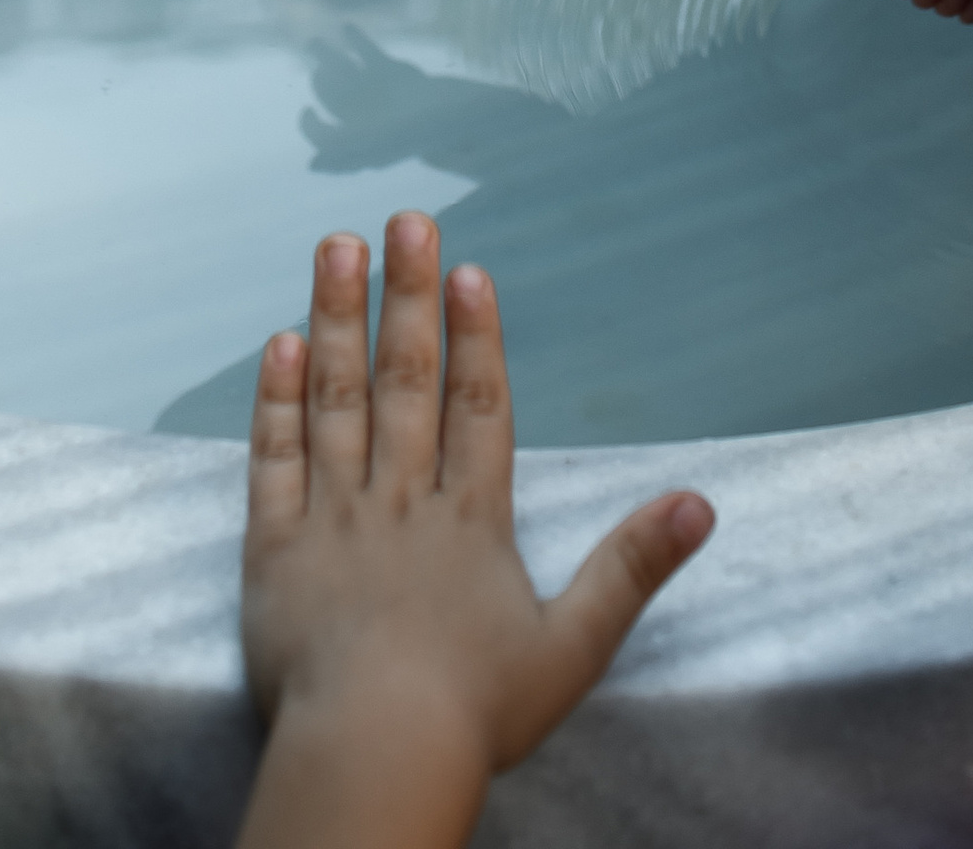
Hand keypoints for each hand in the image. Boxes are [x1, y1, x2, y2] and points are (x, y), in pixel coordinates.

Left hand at [239, 215, 711, 848]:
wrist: (373, 754)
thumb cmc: (474, 713)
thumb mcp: (574, 645)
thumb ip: (631, 567)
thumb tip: (699, 505)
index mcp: (470, 520)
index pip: (476, 406)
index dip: (475, 335)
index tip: (468, 268)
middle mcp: (400, 500)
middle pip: (404, 380)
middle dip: (406, 295)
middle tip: (404, 219)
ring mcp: (332, 517)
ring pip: (335, 399)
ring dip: (335, 318)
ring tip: (335, 247)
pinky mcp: (273, 547)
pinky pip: (273, 459)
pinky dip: (276, 399)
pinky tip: (279, 344)